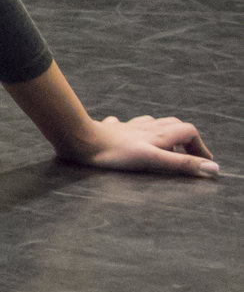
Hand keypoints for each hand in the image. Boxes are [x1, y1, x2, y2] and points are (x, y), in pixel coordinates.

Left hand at [63, 114, 217, 178]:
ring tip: (161, 148)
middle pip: (172, 124)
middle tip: (186, 156)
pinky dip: (131, 129)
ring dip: (160, 132)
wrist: (79, 139)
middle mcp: (144, 127)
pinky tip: (124, 135)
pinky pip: (122, 124)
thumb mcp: (153, 160)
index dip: (199, 145)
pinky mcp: (108, 130)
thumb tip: (212, 168)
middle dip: (183, 138)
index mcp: (158, 134)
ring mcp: (125, 127)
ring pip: (149, 122)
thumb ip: (181, 164)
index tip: (204, 161)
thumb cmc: (115, 152)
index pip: (188, 131)